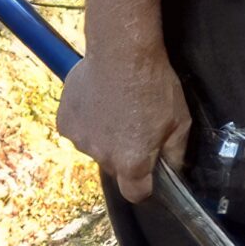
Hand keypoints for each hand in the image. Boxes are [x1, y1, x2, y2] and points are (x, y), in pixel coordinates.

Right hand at [57, 45, 189, 202]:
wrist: (121, 51)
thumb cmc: (154, 84)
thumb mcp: (180, 120)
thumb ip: (176, 152)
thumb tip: (173, 169)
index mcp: (132, 163)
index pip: (136, 193)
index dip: (145, 184)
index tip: (150, 169)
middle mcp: (103, 158)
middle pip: (116, 168)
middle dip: (126, 154)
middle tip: (136, 125)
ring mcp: (80, 141)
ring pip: (96, 147)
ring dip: (105, 135)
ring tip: (117, 105)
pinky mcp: (65, 123)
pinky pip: (79, 129)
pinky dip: (88, 120)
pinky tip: (99, 99)